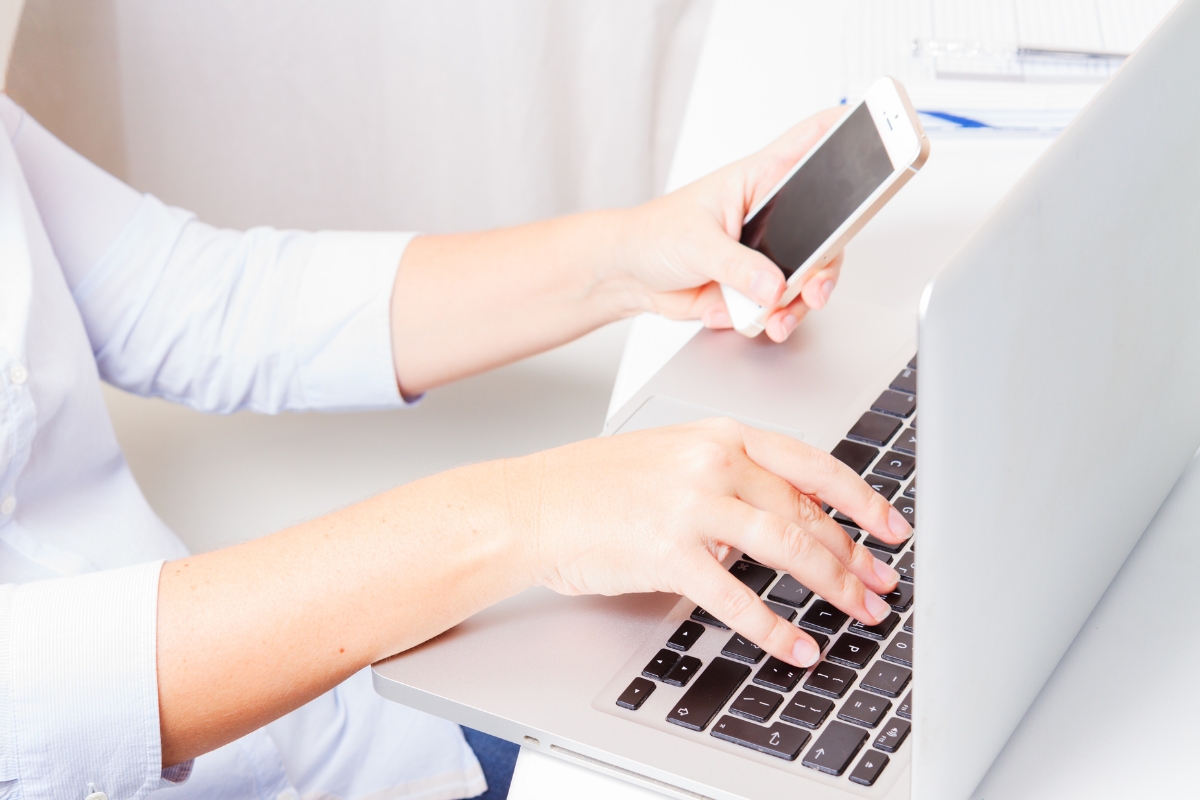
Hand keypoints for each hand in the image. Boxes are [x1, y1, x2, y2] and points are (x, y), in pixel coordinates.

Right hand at [517, 418, 910, 666]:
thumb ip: (732, 477)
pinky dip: (775, 627)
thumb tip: (786, 516)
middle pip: (806, 511)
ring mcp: (690, 504)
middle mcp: (712, 460)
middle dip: (854, 554)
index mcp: (719, 434)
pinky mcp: (667, 551)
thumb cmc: (593, 484)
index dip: (861, 498)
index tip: (891, 526)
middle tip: (882, 584)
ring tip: (859, 612)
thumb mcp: (672, 457)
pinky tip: (798, 646)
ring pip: (786, 546)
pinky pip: (737, 597)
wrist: (532, 504)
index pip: (811, 464)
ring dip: (832, 585)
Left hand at [617, 107, 847, 341]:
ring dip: (803, 299)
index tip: (881, 128)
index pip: (810, 143)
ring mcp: (768, 253)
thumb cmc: (654, 236)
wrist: (629, 278)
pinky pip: (786, 303)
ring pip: (811, 273)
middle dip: (827, 261)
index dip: (847, 132)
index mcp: (757, 180)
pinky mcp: (759, 286)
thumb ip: (737, 266)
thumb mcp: (696, 244)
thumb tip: (773, 284)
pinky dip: (780, 317)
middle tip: (816, 285)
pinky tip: (765, 322)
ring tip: (782, 316)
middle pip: (827, 228)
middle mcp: (771, 214)